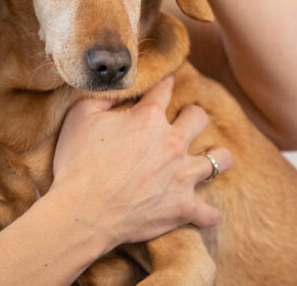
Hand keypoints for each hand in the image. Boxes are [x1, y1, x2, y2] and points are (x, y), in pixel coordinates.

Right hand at [48, 75, 231, 252]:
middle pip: (199, 117)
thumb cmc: (77, 162)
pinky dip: (207, 213)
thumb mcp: (80, 115)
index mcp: (148, 117)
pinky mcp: (183, 208)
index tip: (165, 84)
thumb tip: (116, 85)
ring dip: (216, 157)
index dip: (164, 84)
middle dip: (193, 115)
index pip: (164, 90)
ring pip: (219, 160)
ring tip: (210, 158)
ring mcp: (182, 176)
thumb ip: (103, 96)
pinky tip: (203, 211)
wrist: (82, 211)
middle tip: (185, 121)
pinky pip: (210, 212)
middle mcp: (172, 142)